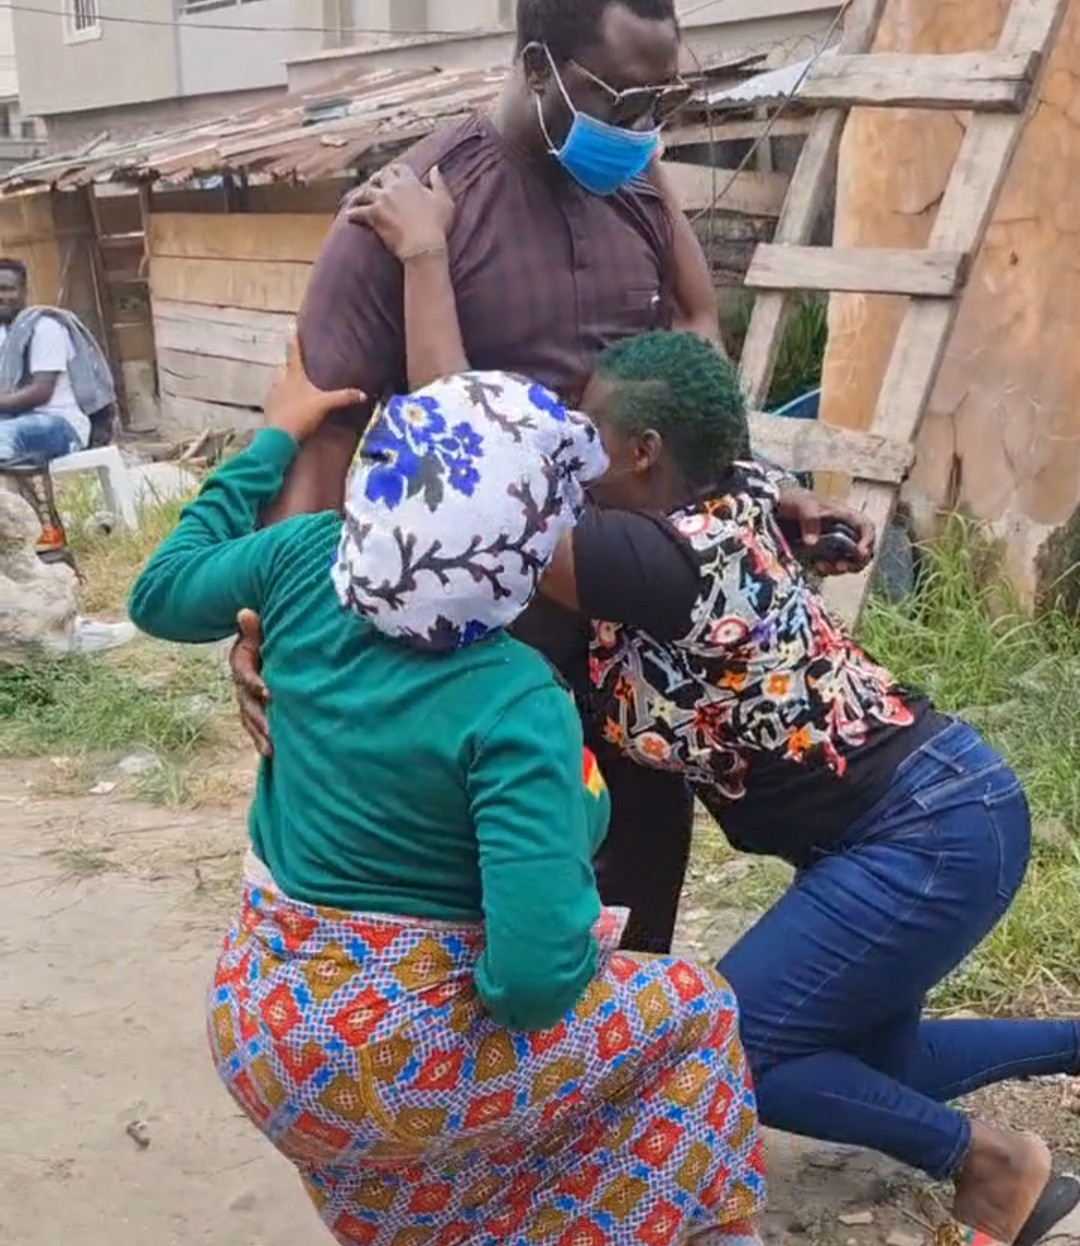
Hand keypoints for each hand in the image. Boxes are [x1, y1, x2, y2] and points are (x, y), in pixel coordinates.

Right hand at [230, 608, 270, 757]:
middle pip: (245, 703)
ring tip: (272, 749)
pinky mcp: (257, 709)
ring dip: (260, 734)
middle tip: (272, 730)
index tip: (269, 692)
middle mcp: (241, 682)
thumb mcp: (260, 629)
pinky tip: (273, 755)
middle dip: (259, 718)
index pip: (243, 673)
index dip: (254, 682)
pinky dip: (262, 740)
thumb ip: (254, 627)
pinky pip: (256, 727)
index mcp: (241, 660)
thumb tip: (246, 612)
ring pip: (250, 719)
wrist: (268, 642)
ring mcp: (247, 698)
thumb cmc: (269, 633)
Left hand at [264, 333, 364, 440]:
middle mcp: (280, 380)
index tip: (290, 326)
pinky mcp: (268, 407)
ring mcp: (272, 394)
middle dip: (289, 365)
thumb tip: (363, 394)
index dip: (293, 338)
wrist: (279, 437)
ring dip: (285, 382)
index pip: (293, 351)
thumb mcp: (325, 405)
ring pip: (278, 382)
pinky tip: (289, 406)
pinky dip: (282, 399)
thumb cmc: (301, 415)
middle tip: (297, 366)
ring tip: (295, 388)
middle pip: (283, 367)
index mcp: (294, 374)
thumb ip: (344, 398)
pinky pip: (275, 398)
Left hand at [346, 163, 454, 259]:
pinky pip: (358, 211)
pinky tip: (349, 216)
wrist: (423, 245)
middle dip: (376, 179)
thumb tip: (435, 168)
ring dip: (360, 195)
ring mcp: (382, 200)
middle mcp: (394, 187)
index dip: (395, 170)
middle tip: (373, 184)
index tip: (393, 174)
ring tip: (356, 200)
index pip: (399, 168)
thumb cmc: (437, 225)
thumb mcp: (445, 201)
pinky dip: (352, 213)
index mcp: (411, 182)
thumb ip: (439, 182)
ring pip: (365, 191)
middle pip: (380, 176)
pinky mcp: (373, 214)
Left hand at [775, 483, 875, 575]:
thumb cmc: (795, 501)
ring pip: (849, 561)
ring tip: (823, 568)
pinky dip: (827, 570)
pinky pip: (832, 566)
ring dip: (840, 568)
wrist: (778, 507)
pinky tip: (816, 567)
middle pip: (862, 549)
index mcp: (844, 516)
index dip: (868, 540)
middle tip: (841, 567)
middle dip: (856, 561)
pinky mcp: (823, 554)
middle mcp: (843, 531)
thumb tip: (812, 543)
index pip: (866, 527)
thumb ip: (809, 519)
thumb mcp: (802, 506)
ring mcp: (834, 544)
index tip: (860, 552)